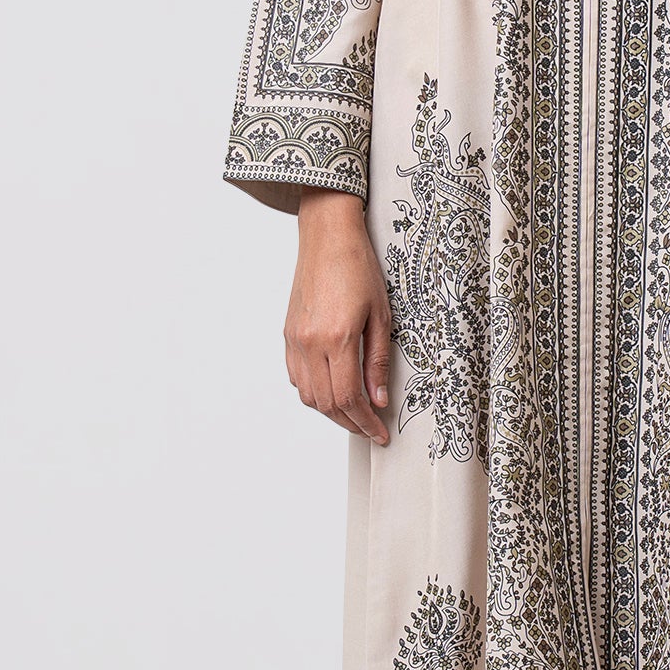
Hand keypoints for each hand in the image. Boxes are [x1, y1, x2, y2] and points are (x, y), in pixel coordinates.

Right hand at [285, 189, 392, 442]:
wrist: (327, 237)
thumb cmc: (358, 267)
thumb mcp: (381, 315)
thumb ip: (377, 361)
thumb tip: (379, 398)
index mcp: (337, 338)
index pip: (349, 398)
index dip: (365, 422)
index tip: (379, 433)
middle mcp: (310, 343)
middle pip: (326, 403)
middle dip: (350, 422)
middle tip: (371, 428)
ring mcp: (295, 339)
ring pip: (307, 394)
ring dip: (330, 411)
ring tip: (354, 413)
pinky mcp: (288, 334)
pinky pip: (296, 376)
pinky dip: (313, 392)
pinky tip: (331, 389)